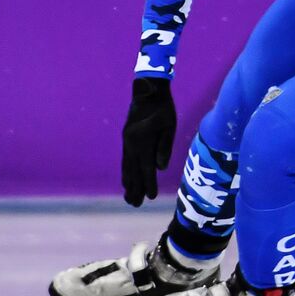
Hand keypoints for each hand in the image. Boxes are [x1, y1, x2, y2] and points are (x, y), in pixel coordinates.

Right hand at [121, 77, 176, 206]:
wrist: (148, 90)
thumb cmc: (163, 107)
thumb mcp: (169, 125)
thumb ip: (164, 146)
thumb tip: (160, 168)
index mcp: (142, 140)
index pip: (146, 167)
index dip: (148, 183)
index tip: (150, 198)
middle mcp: (131, 143)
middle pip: (133, 170)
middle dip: (135, 188)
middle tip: (135, 205)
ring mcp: (127, 141)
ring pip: (127, 166)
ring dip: (128, 182)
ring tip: (128, 197)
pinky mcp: (127, 138)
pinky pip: (125, 159)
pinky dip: (126, 171)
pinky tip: (126, 179)